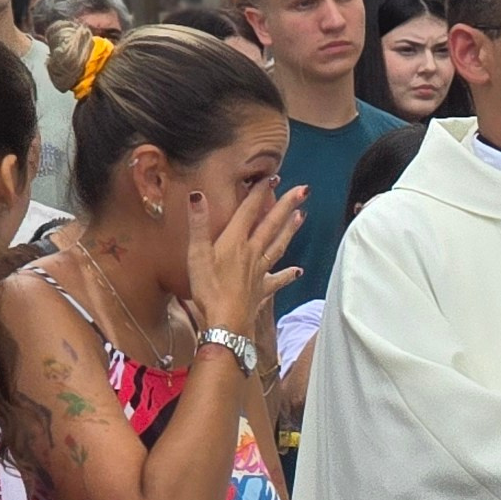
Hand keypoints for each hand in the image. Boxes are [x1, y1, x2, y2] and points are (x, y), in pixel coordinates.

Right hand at [185, 178, 302, 343]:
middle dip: (287, 205)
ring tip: (302, 216)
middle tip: (304, 190)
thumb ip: (198, 224)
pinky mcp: (262, 290)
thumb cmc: (208, 290)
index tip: (272, 176)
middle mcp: (252, 253)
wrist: (226, 323)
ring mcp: (259, 272)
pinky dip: (288, 275)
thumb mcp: (196, 255)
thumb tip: (198, 195)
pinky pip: (277, 280)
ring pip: (279, 246)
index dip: (260, 193)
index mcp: (235, 241)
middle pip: (271, 224)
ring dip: (290, 230)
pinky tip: (298, 271)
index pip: (249, 211)